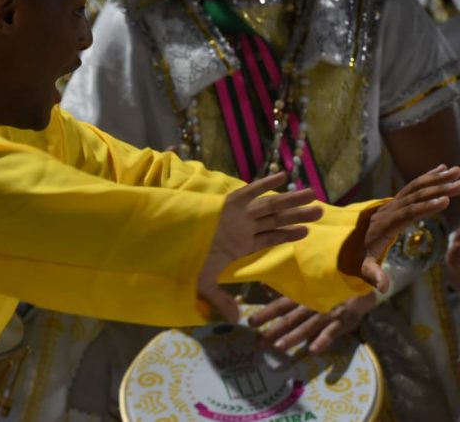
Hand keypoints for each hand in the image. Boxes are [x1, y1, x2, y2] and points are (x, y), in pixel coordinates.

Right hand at [198, 172, 321, 322]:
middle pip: (275, 220)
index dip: (287, 234)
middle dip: (297, 214)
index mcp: (239, 244)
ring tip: (313, 194)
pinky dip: (265, 183)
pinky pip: (250, 191)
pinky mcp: (229, 202)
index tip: (306, 231)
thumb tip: (236, 319)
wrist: (174, 241)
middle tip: (321, 210)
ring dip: (291, 200)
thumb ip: (221, 300)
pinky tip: (283, 175)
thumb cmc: (187, 259)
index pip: (269, 238)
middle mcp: (242, 227)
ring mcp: (237, 213)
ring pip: (270, 206)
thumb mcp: (204, 284)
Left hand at [248, 292, 375, 353]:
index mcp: (302, 295)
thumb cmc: (330, 285)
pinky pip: (332, 333)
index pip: (280, 305)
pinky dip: (323, 341)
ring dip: (293, 338)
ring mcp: (327, 315)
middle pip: (290, 319)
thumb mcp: (307, 283)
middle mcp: (311, 305)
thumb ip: (286, 287)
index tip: (250, 323)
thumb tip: (262, 286)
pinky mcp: (343, 322)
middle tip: (258, 343)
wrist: (360, 283)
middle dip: (274, 331)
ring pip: (307, 327)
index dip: (265, 313)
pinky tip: (313, 351)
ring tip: (278, 347)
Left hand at [358, 165, 459, 292]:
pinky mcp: (395, 200)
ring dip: (436, 178)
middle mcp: (388, 209)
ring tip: (457, 171)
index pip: (407, 213)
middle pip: (414, 196)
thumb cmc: (357, 255)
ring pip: (415, 187)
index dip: (425, 207)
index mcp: (385, 224)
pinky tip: (443, 168)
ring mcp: (392, 203)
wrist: (343, 239)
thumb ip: (373, 274)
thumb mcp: (363, 267)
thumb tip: (383, 287)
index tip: (444, 201)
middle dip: (437, 188)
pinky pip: (412, 186)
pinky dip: (428, 176)